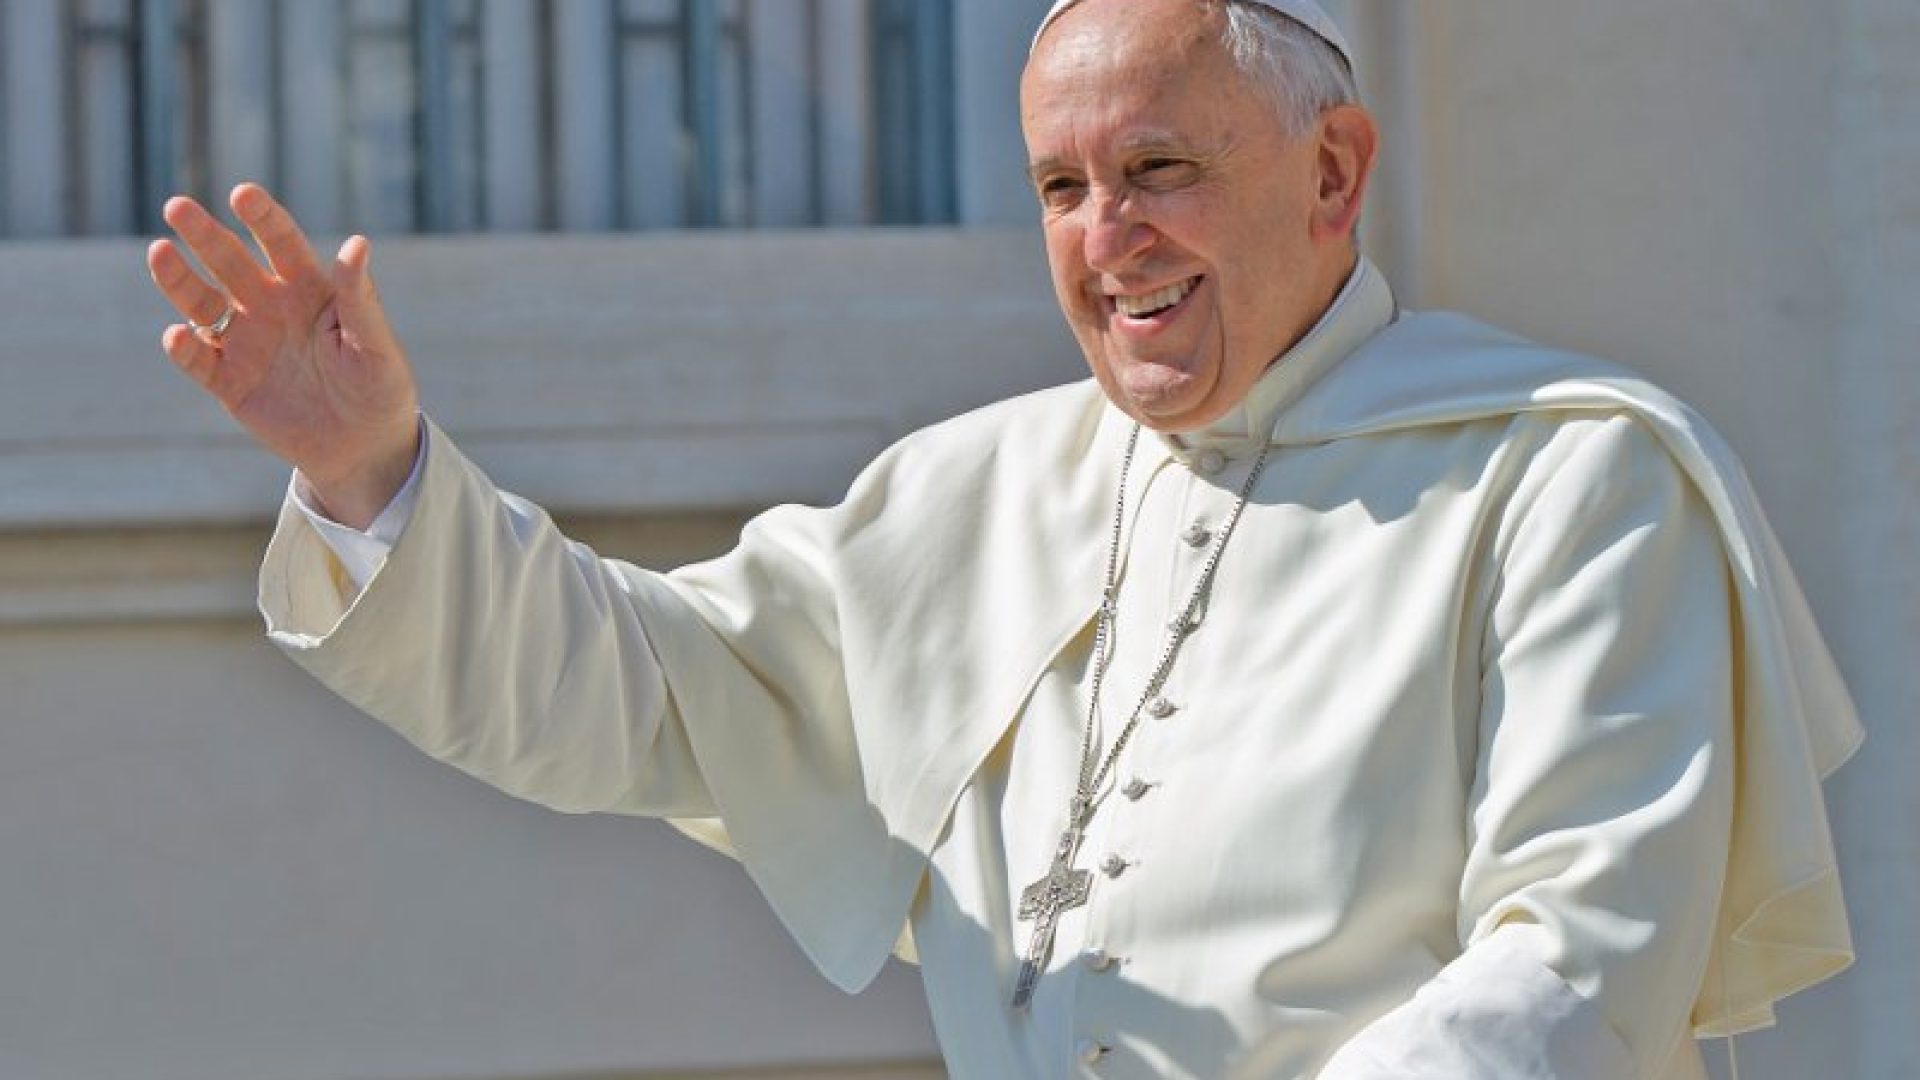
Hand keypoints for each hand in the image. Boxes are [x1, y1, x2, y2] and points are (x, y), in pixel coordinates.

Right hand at [148, 183, 420, 528]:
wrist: (364, 447)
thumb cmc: (379, 388)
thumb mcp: (377, 345)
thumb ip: (361, 299)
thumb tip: (358, 243)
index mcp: (309, 289)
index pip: (281, 243)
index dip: (263, 218)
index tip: (243, 194)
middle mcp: (269, 307)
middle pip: (230, 263)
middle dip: (204, 235)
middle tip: (177, 206)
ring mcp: (245, 343)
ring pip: (201, 304)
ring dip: (178, 280)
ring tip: (158, 252)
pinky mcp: (229, 382)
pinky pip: (198, 361)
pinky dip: (184, 349)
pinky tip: (177, 336)